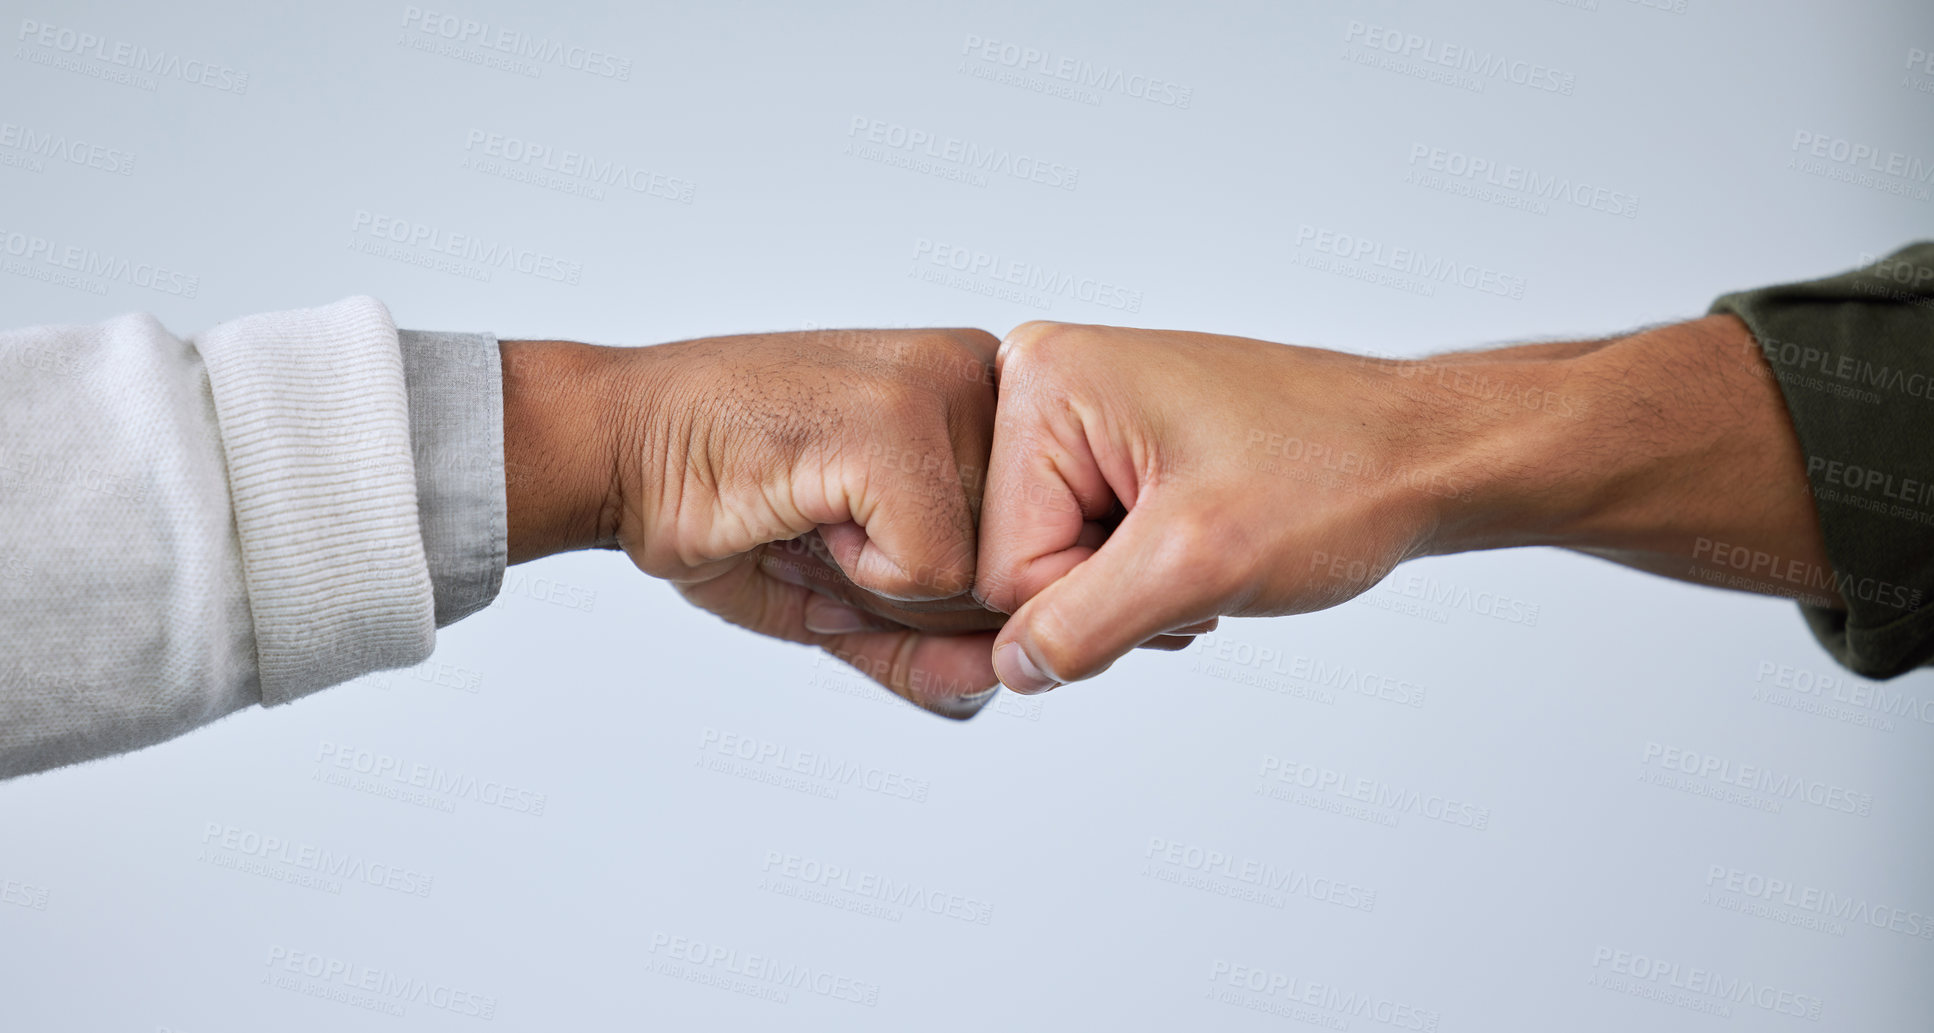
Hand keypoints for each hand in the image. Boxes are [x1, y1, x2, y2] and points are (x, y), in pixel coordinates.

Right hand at [501, 329, 1007, 717]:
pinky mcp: (899, 427)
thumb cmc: (724, 498)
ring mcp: (943, 392)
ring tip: (816, 510)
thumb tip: (995, 682)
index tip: (853, 527)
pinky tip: (806, 507)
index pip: (1035, 551)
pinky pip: (935, 574)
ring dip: (883, 583)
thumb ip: (928, 644)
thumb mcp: (850, 588)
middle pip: (1017, 571)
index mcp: (984, 394)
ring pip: (985, 578)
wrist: (618, 445)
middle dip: (914, 597)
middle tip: (824, 524)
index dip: (938, 590)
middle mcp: (981, 376)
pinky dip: (860, 575)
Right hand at [974, 317, 1825, 693]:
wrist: (1423, 455)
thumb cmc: (1337, 474)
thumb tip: (1009, 670)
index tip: (1174, 568)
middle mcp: (1048, 381)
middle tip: (1197, 563)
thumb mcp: (1197, 565)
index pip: (999, 564)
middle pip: (1018, 561)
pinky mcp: (1111, 441)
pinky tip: (1204, 543)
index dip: (1088, 602)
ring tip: (1209, 546)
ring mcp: (1080, 410)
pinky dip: (1145, 572)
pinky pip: (1087, 545)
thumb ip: (1081, 627)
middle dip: (1106, 595)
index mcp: (1045, 382)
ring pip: (1054, 565)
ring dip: (1130, 590)